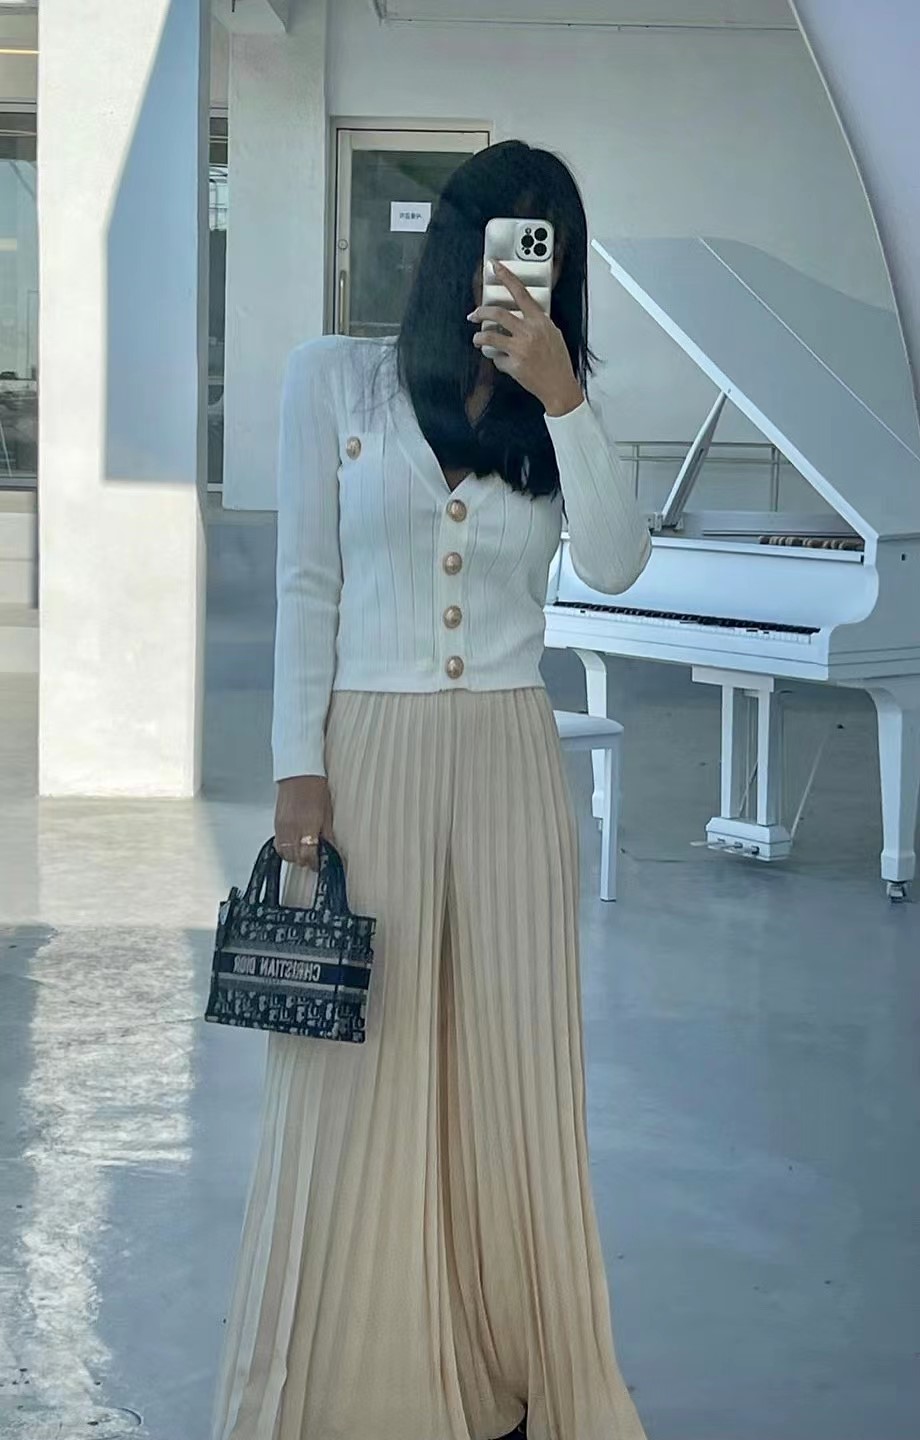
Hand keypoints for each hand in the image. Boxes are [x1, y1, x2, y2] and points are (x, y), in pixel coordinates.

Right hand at [274, 774, 333, 869]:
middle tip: (313, 857)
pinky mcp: (276, 824)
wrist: (299, 772)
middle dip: (305, 861)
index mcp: (308, 826)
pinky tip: (294, 843)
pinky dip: (286, 849)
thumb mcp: (328, 812)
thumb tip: (330, 850)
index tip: (320, 863)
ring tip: (303, 851)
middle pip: (295, 858)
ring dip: (294, 856)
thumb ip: (327, 834)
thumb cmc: (316, 787)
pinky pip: (278, 844)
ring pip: (284, 854)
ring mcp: (282, 827)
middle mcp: (292, 828)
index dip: (315, 863)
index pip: (308, 855)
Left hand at [468, 261, 584, 415]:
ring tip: (478, 339)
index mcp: (540, 321)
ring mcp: (520, 349)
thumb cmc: (558, 362)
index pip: (521, 293)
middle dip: (481, 311)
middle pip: (497, 313)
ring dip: (479, 337)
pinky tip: (503, 362)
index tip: (495, 267)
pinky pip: (497, 358)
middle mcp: (529, 332)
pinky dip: (497, 359)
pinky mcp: (513, 365)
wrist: (559, 387)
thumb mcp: (553, 335)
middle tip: (474, 314)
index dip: (506, 277)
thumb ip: (537, 323)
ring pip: (489, 335)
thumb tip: (522, 316)